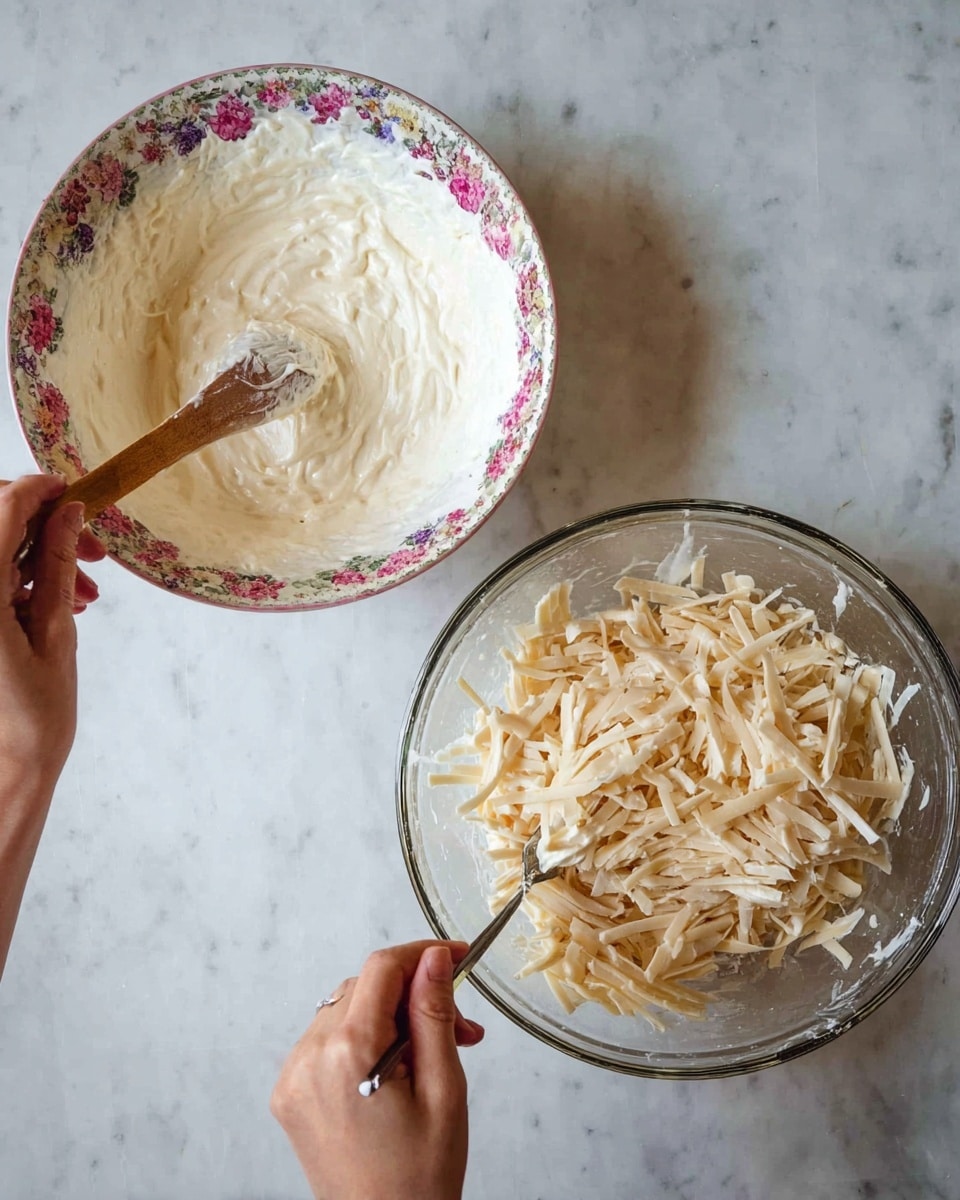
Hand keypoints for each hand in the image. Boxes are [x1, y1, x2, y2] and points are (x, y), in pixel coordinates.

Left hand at [0, 474, 104, 798]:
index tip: (72, 490)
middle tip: (88, 548)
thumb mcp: (56, 632)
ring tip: (86, 587)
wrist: (8, 764)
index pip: (0, 511)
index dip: (36, 490)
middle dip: (39, 522)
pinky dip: (21, 577)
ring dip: (35, 553)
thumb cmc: (35, 713)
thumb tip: (69, 513)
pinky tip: (59, 600)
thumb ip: (57, 565)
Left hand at [271, 940, 484, 1199]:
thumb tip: (434, 958)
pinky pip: (328, 1040)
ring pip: (347, 1010)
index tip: (457, 955)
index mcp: (348, 1053)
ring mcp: (293, 1077)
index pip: (382, 968)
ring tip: (433, 1055)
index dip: (423, 954)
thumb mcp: (444, 1090)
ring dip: (392, 1018)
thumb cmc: (418, 1180)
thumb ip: (434, 1014)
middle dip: (415, 995)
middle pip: (366, 987)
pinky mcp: (290, 1094)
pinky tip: (396, 1070)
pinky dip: (363, 1041)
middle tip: (460, 1026)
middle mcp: (308, 1058)